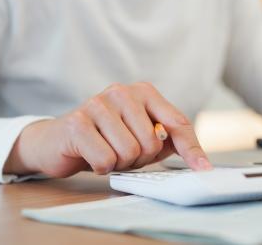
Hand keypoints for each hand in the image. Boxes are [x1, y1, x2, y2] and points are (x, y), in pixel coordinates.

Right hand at [3, 82, 212, 177]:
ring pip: (130, 152)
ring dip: (119, 163)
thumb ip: (170, 142)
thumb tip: (201, 163)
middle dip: (140, 158)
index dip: (191, 149)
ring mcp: (97, 103)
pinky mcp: (77, 122)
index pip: (177, 122)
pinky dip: (101, 167)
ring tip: (106, 151)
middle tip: (121, 151)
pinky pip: (105, 159)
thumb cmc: (107, 139)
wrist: (59, 141)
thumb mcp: (143, 138)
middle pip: (152, 143)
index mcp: (143, 92)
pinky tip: (91, 155)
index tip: (203, 169)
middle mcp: (122, 92)